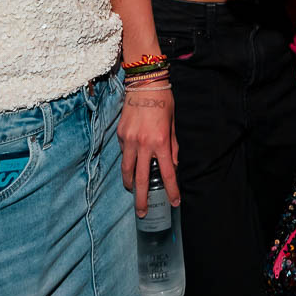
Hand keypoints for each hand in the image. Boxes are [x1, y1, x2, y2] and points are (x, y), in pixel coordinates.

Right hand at [119, 86, 179, 216]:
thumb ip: (173, 146)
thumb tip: (172, 164)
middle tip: (142, 213)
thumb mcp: (173, 124)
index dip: (171, 190)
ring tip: (133, 191)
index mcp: (160, 142)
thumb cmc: (164, 101)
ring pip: (127, 170)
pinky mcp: (120, 135)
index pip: (167, 173)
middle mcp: (143, 144)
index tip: (174, 201)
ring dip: (130, 183)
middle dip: (142, 199)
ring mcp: (129, 141)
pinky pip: (124, 153)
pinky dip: (128, 160)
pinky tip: (132, 161)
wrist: (144, 83)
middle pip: (142, 179)